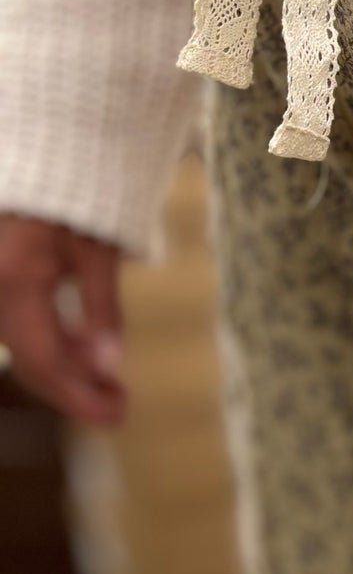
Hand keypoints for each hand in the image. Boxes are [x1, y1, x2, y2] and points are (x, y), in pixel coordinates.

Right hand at [0, 215, 125, 427]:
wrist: (44, 157)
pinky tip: (85, 351)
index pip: (42, 360)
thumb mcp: (98, 251)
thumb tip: (109, 365)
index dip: (79, 397)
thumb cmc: (74, 196)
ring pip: (25, 347)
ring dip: (68, 368)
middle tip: (119, 403)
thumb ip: (101, 309)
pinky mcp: (1, 284)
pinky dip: (53, 344)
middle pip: (30, 361)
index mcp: (16, 281)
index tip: (116, 416)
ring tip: (110, 380)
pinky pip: (21, 328)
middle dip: (76, 388)